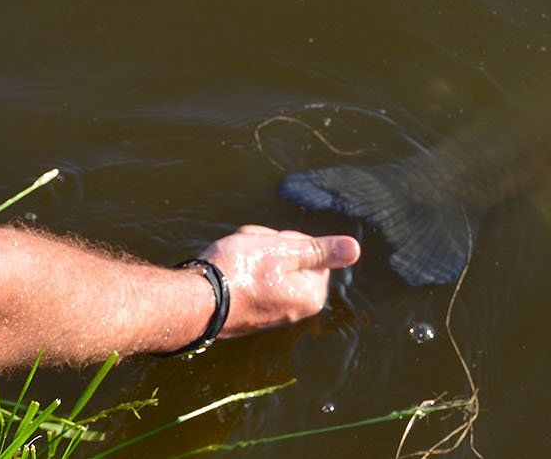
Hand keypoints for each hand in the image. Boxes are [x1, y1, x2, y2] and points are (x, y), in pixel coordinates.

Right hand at [200, 225, 361, 337]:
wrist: (196, 301)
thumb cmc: (238, 273)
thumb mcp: (282, 251)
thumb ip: (319, 250)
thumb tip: (355, 249)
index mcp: (310, 295)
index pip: (313, 251)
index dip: (289, 240)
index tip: (270, 246)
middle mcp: (295, 308)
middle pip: (291, 257)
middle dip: (269, 245)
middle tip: (249, 249)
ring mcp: (272, 311)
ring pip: (268, 264)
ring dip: (252, 252)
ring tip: (234, 258)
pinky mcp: (252, 310)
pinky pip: (252, 279)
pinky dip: (240, 268)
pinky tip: (226, 268)